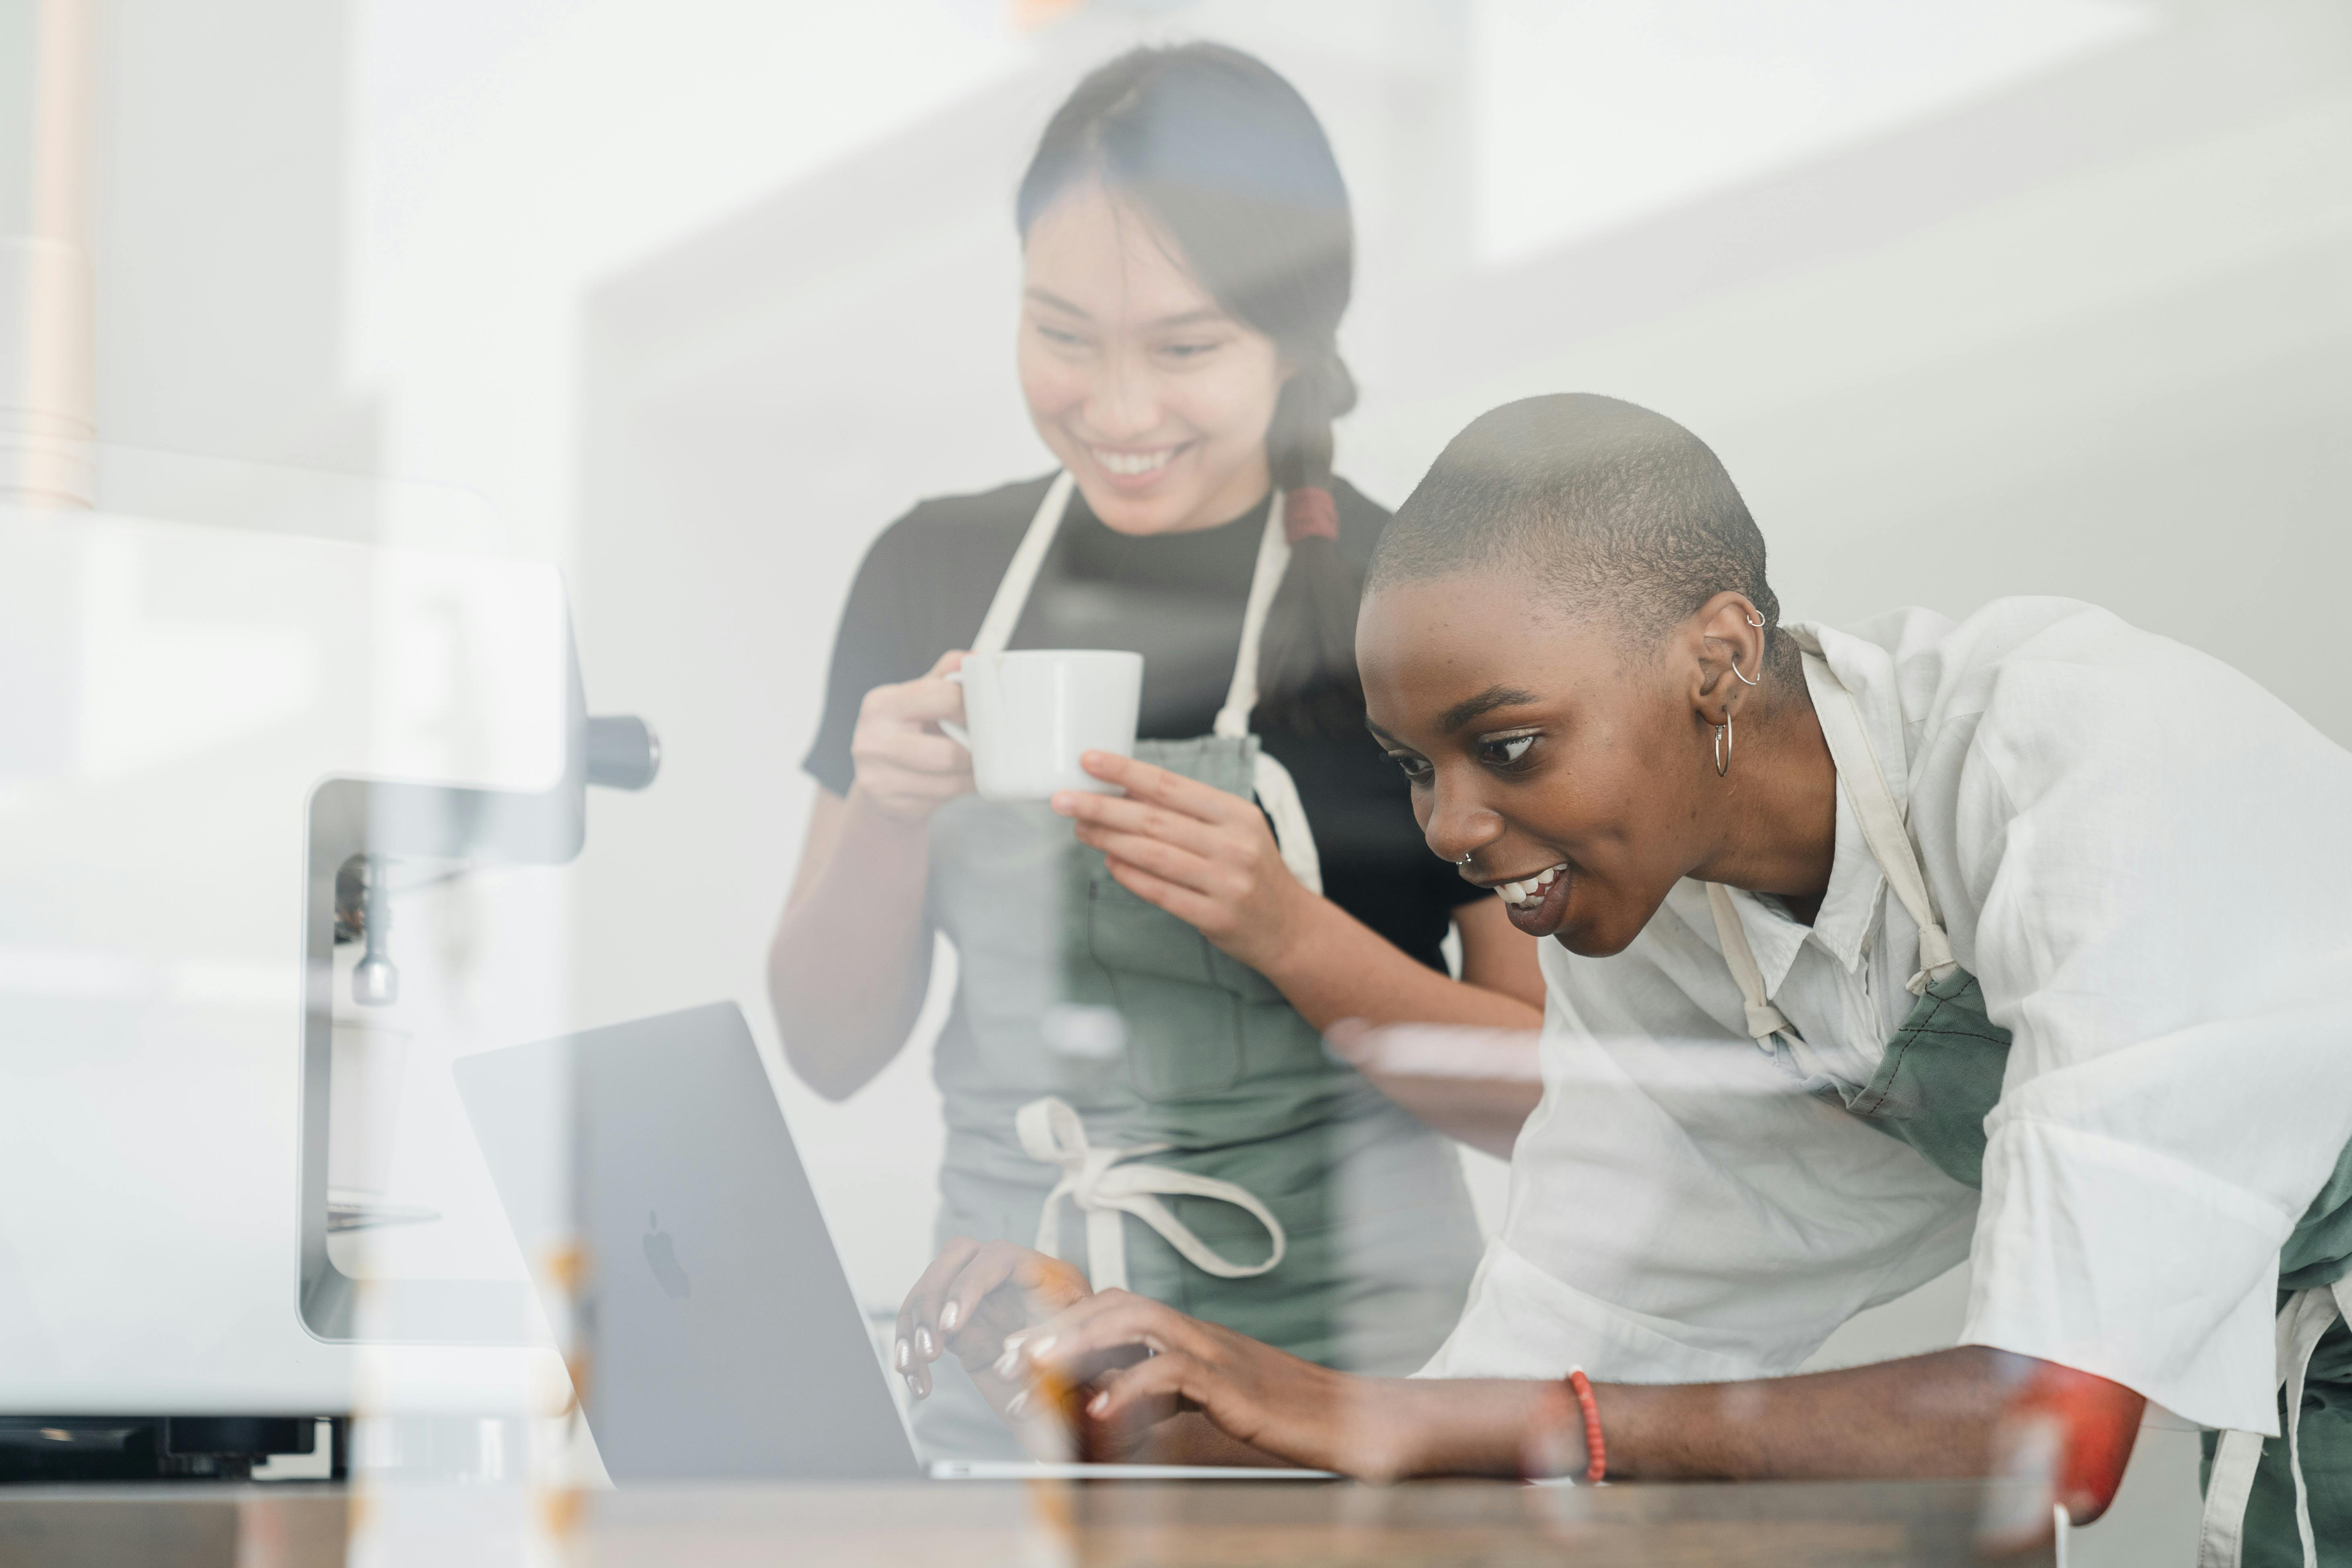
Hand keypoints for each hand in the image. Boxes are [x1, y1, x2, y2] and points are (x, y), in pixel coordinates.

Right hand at [850, 650, 974, 819]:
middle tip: (988, 746)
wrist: (878, 780)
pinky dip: (960, 789)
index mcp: (882, 703)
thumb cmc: (906, 732)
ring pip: (950, 780)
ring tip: (977, 764)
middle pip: (949, 753)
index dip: (974, 706)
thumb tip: (977, 657)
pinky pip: (943, 798)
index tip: (985, 712)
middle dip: (975, 751)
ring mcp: (878, 777)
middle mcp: (872, 740)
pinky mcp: (890, 804)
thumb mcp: (919, 697)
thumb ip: (945, 676)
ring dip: (972, 775)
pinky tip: (959, 780)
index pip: (944, 698)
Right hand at [894, 1239, 1089, 1407]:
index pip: (998, 1257)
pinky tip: (916, 1380)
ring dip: (913, 1326)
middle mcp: (1008, 1278)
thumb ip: (1049, 1351)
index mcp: (1045, 1275)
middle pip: (955, 1258)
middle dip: (932, 1299)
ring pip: (930, 1289)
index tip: (951, 1326)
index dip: (970, 1285)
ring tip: (914, 1366)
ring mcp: (981, 1299)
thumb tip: (1009, 1353)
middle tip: (930, 1348)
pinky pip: (924, 1325)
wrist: (1084, 1402)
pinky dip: (911, 1350)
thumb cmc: (1092, 1374)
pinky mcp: (961, 1328)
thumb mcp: (1083, 1359)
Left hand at [1005, 1289, 1425, 1478]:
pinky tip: (1099, 1410)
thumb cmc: (1281, 1413)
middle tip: (1011, 1357)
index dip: (1065, 1323)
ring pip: (1136, 1321)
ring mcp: (1216, 1353)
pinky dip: (1130, 1387)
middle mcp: (1198, 1333)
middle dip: (1057, 1326)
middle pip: (1116, 1303)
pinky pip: (1172, 1373)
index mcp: (1191, 1335)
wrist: (1350, 1418)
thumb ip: (1163, 1395)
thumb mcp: (1210, 1399)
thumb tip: (1107, 1407)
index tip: (1022, 1350)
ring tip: (1038, 1366)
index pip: (1117, 1307)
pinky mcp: (1232, 1386)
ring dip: (1080, 1341)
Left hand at [1052, 751, 1316, 974]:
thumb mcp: (1236, 830)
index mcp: (1237, 814)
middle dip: (1102, 806)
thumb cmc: (1253, 872)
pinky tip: (1108, 861)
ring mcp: (1226, 883)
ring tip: (1080, 827)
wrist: (1290, 928)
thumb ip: (1191, 812)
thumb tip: (1126, 791)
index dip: (1126, 771)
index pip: (1172, 786)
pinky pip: (1160, 892)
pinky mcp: (1215, 917)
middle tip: (1064, 799)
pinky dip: (1129, 875)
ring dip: (1109, 838)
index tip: (1089, 760)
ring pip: (1153, 854)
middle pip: (1154, 819)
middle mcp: (1234, 845)